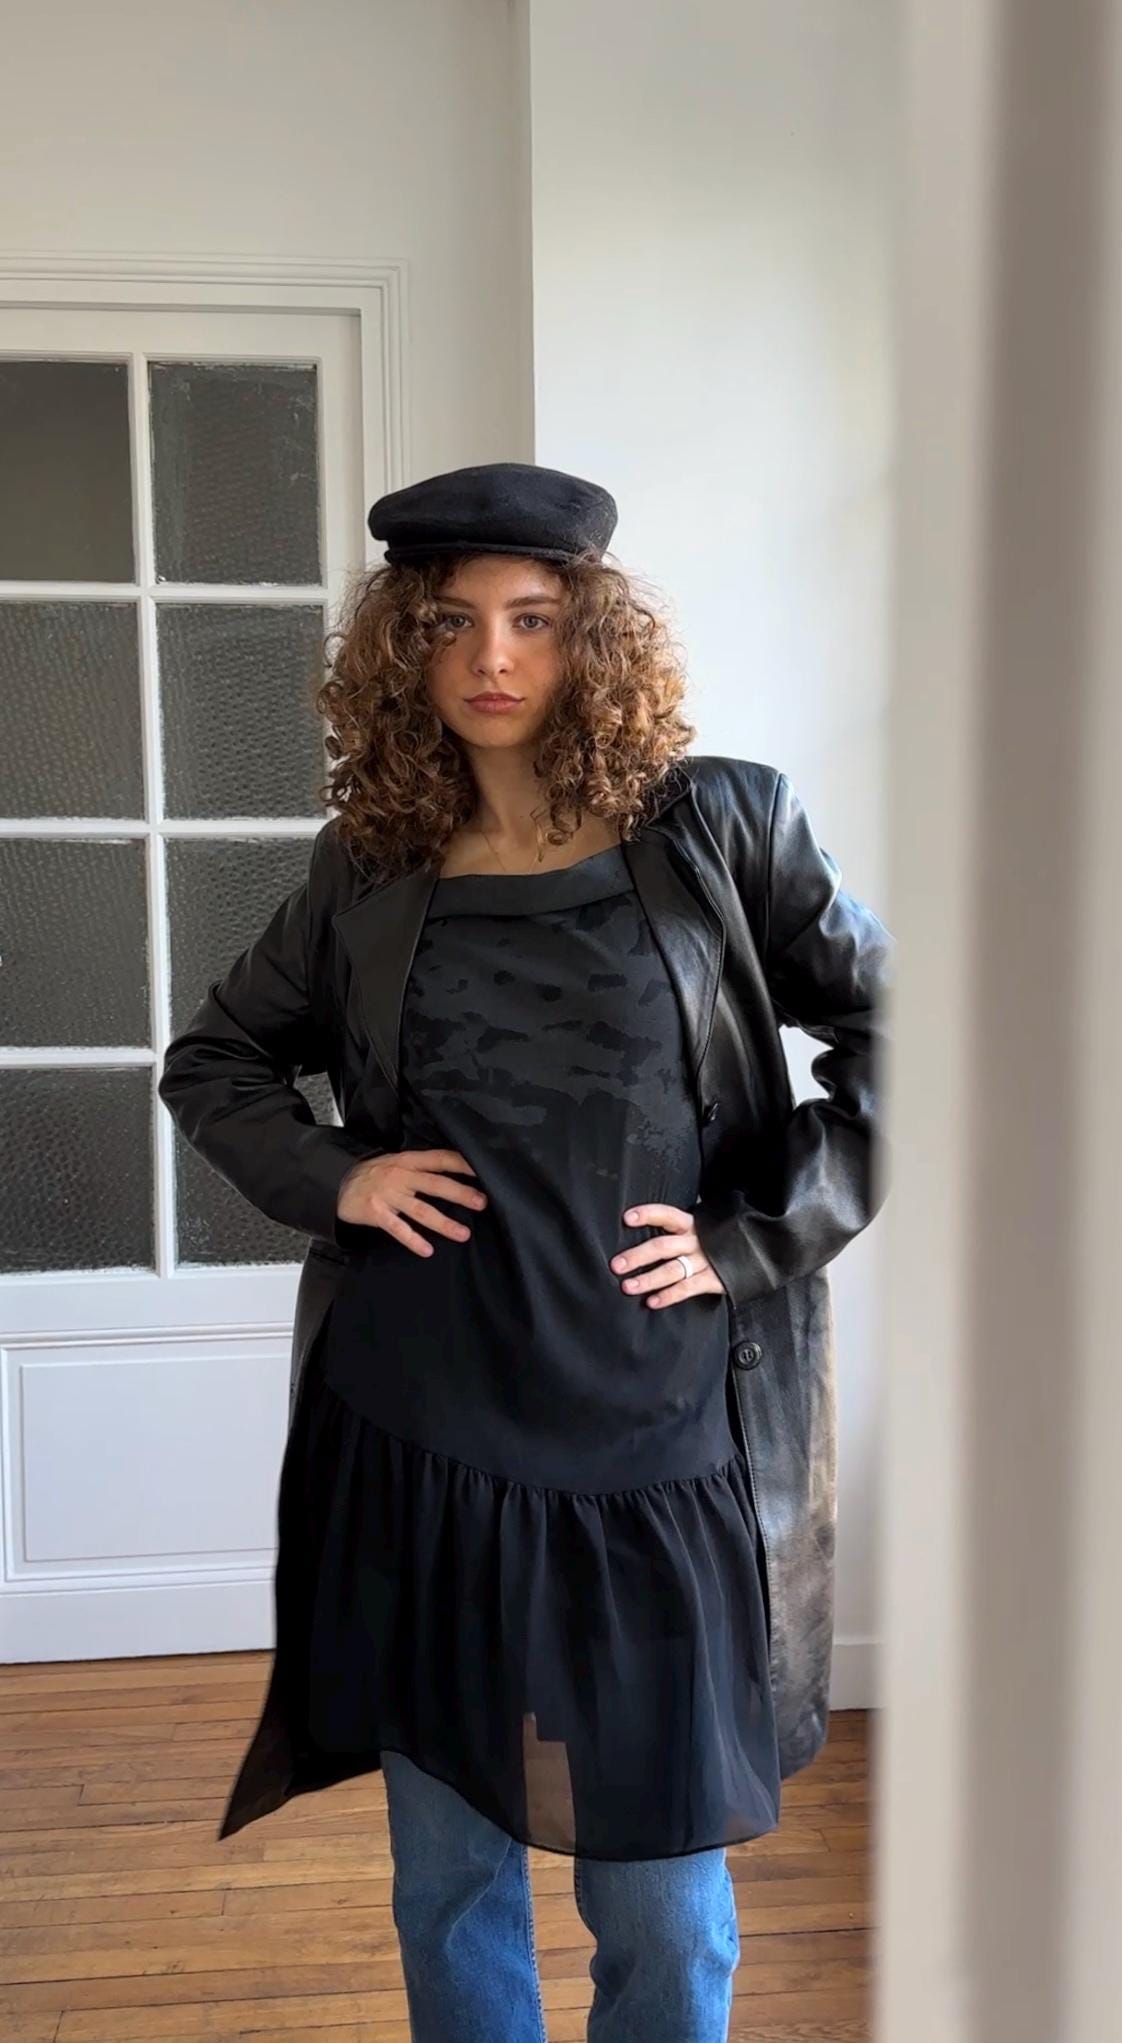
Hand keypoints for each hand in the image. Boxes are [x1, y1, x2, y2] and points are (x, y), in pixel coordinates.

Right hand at [336, 1148, 486, 1257]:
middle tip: (482, 1203)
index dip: (462, 1164)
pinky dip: (413, 1240)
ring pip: (420, 1209)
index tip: (484, 1171)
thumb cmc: (375, 1174)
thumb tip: (455, 1172)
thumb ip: (422, 1167)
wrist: (337, 1183)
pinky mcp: (376, 1213)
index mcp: (409, 1161)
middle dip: (460, 1194)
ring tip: (463, 1234)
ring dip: (443, 1223)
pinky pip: (397, 1228)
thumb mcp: (397, 1162)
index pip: (440, 1159)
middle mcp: (400, 1176)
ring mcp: (388, 1195)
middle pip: (435, 1184)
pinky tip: (427, 1250)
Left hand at [610, 1202, 727, 1306]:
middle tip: (617, 1265)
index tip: (627, 1219)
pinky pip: (687, 1288)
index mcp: (692, 1223)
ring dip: (648, 1279)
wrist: (759, 1251)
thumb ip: (680, 1228)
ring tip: (628, 1287)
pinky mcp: (714, 1279)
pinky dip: (669, 1296)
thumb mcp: (704, 1226)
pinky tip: (652, 1301)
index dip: (648, 1214)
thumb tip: (643, 1227)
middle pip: (663, 1246)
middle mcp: (697, 1240)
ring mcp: (706, 1260)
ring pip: (672, 1270)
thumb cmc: (721, 1238)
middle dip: (638, 1256)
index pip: (667, 1215)